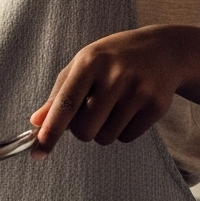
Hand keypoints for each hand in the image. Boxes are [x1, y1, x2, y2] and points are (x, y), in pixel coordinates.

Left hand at [31, 26, 194, 153]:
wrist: (163, 50)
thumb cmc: (113, 58)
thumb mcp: (83, 65)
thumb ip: (59, 94)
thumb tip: (36, 122)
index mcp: (90, 62)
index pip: (66, 103)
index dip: (51, 129)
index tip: (38, 149)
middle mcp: (115, 76)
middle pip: (85, 130)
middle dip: (81, 130)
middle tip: (90, 111)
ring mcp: (138, 91)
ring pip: (105, 137)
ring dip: (103, 130)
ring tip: (113, 105)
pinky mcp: (156, 106)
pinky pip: (127, 138)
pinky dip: (123, 130)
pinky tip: (131, 108)